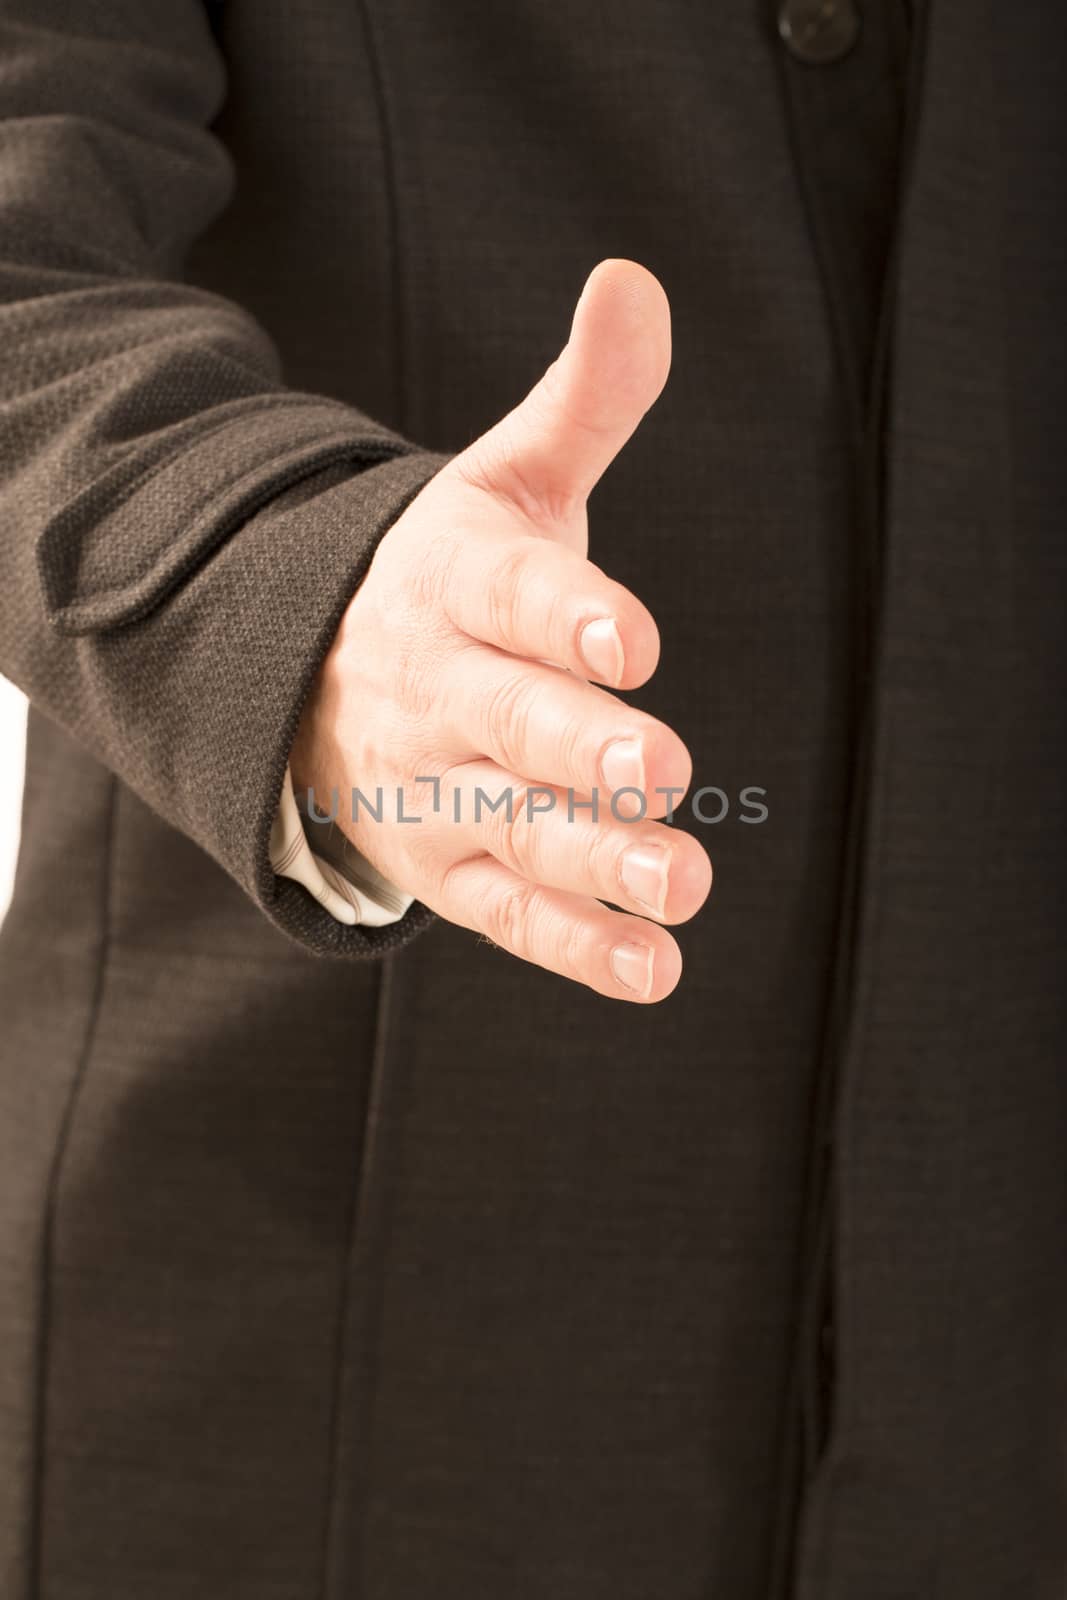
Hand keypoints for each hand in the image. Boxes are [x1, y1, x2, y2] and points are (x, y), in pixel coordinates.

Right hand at [290, 258, 711, 1000]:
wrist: (323, 680)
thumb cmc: (452, 578)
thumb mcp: (504, 482)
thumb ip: (585, 401)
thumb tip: (636, 280)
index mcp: (453, 584)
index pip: (509, 595)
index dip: (567, 615)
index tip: (633, 638)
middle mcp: (437, 691)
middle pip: (505, 721)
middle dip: (578, 747)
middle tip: (661, 773)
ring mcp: (438, 788)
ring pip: (509, 827)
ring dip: (591, 861)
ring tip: (678, 885)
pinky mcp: (450, 866)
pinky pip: (508, 912)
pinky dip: (575, 946)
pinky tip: (653, 968)